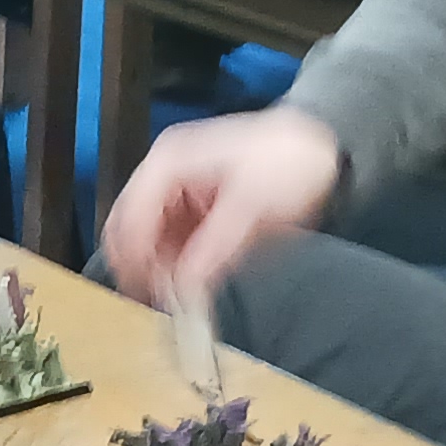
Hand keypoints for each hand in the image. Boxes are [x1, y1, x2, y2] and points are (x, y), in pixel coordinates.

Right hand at [99, 108, 341, 315]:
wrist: (317, 145)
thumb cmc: (287, 159)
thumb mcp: (253, 203)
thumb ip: (217, 243)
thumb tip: (185, 284)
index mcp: (169, 161)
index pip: (132, 214)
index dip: (135, 257)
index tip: (149, 292)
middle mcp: (163, 173)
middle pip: (128, 225)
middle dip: (138, 264)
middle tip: (158, 300)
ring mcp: (175, 189)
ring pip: (144, 237)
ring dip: (155, 266)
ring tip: (177, 295)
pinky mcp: (190, 206)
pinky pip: (168, 240)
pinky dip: (173, 262)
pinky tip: (189, 281)